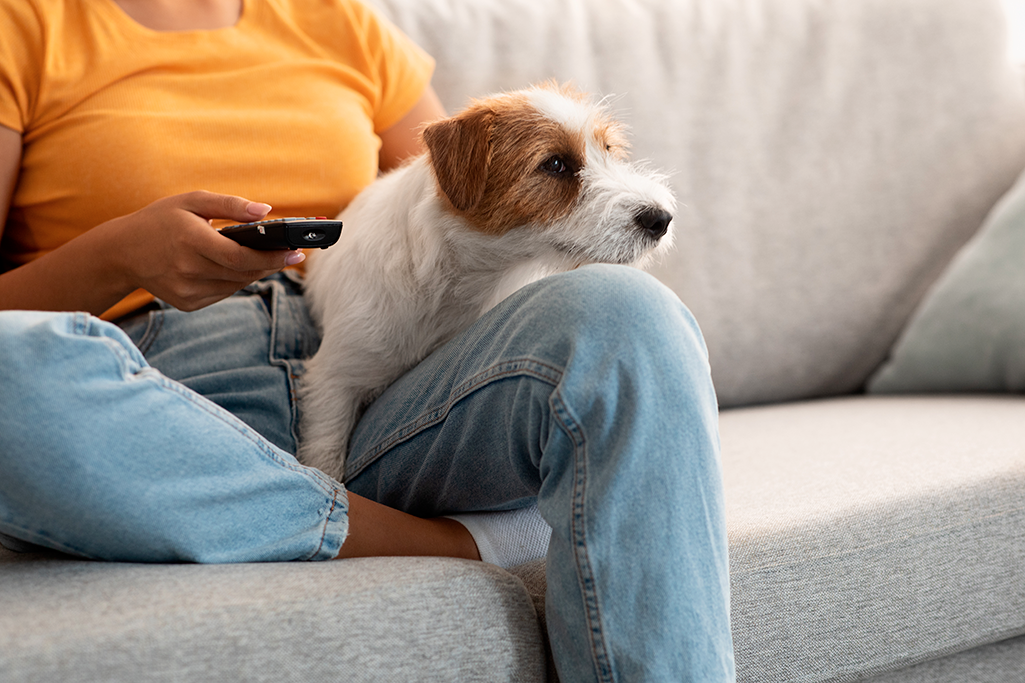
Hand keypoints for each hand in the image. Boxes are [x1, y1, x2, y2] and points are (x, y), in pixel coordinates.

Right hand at [101, 191, 305, 311]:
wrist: (122, 252)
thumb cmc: (160, 220)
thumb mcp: (192, 201)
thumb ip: (230, 205)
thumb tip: (266, 211)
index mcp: (191, 241)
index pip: (241, 257)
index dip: (272, 257)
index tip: (296, 252)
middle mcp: (188, 270)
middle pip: (244, 273)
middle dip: (271, 264)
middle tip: (291, 254)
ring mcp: (187, 290)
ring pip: (237, 285)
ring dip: (255, 272)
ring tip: (268, 257)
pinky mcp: (187, 303)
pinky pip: (223, 292)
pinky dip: (235, 280)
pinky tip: (238, 268)